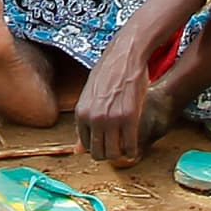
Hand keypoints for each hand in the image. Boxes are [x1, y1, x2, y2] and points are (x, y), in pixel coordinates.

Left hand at [75, 31, 160, 166]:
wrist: (125, 56)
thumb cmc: (108, 74)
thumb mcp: (89, 96)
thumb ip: (84, 123)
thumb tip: (77, 151)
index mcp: (80, 113)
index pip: (86, 146)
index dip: (98, 148)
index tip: (107, 143)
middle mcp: (93, 118)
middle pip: (98, 154)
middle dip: (108, 154)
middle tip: (117, 148)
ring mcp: (111, 119)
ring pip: (114, 153)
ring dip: (120, 154)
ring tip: (125, 148)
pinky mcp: (129, 117)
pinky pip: (130, 146)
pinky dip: (132, 151)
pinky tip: (134, 148)